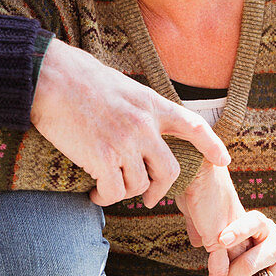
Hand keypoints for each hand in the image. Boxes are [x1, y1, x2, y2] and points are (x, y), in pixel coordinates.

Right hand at [31, 38, 229, 206]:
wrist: (51, 77)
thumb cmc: (78, 78)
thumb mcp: (122, 86)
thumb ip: (138, 108)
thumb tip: (144, 127)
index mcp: (151, 103)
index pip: (193, 126)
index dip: (212, 145)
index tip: (224, 160)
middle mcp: (145, 125)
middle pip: (170, 170)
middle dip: (160, 189)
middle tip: (148, 197)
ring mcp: (126, 142)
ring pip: (140, 185)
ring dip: (123, 192)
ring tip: (105, 187)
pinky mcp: (103, 158)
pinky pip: (114, 192)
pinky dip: (103, 198)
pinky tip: (92, 193)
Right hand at [175, 161, 242, 275]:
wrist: (195, 166)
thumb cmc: (193, 181)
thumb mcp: (195, 209)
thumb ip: (200, 227)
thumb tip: (200, 244)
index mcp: (234, 225)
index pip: (247, 256)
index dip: (253, 275)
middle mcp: (238, 234)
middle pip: (251, 271)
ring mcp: (230, 238)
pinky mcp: (218, 240)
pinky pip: (218, 272)